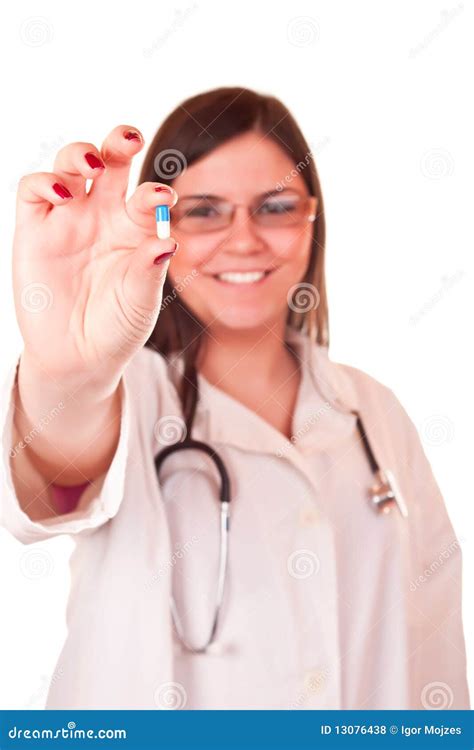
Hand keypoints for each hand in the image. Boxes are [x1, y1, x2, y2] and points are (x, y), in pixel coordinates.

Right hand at [13, 124, 177, 383]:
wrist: (77, 358)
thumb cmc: (116, 329)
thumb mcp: (140, 303)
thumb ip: (150, 272)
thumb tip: (167, 242)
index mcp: (135, 230)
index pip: (146, 196)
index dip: (155, 191)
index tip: (165, 198)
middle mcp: (102, 217)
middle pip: (110, 163)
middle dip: (119, 142)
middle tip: (130, 138)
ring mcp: (68, 220)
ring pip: (70, 166)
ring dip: (80, 153)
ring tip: (93, 165)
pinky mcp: (34, 230)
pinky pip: (33, 191)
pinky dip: (45, 182)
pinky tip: (63, 193)